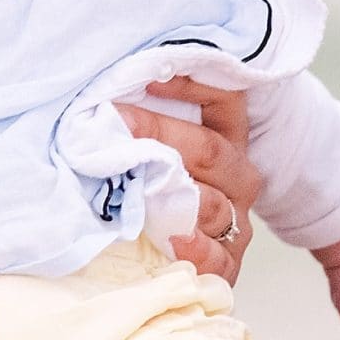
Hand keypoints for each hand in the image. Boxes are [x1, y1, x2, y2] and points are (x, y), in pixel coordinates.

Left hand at [117, 77, 262, 282]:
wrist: (168, 252)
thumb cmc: (151, 188)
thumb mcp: (151, 146)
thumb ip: (138, 122)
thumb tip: (102, 100)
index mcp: (227, 138)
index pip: (224, 99)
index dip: (191, 85)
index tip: (148, 77)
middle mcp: (238, 176)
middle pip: (210, 150)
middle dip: (159, 134)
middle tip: (114, 124)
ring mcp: (235, 221)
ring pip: (213, 203)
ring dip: (174, 195)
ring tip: (138, 187)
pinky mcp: (227, 262)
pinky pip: (218, 258)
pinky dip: (196, 250)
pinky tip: (173, 241)